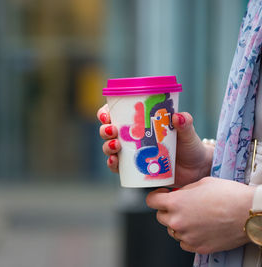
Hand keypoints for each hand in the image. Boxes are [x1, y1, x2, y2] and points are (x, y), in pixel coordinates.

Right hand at [97, 104, 212, 185]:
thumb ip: (185, 124)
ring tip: (115, 146)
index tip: (107, 114)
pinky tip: (114, 162)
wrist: (195, 170)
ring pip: (109, 148)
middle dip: (105, 130)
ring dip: (107, 146)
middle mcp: (131, 137)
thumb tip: (178, 117)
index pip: (116, 113)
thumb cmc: (189, 146)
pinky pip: (117, 167)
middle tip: (113, 130)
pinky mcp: (133, 169)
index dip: (106, 112)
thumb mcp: (188, 133)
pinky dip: (113, 164)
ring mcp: (130, 153)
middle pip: (108, 130)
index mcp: (139, 122)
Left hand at [146, 177, 254, 253]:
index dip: (155, 197)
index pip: (151, 202)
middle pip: (160, 217)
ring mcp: (188, 236)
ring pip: (172, 230)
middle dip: (168, 210)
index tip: (161, 196)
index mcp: (176, 203)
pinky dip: (188, 236)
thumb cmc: (230, 196)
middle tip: (180, 206)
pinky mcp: (199, 247)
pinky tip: (198, 228)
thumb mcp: (201, 183)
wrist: (249, 213)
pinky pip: (184, 243)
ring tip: (194, 217)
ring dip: (178, 224)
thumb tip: (177, 194)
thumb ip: (184, 191)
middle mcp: (178, 221)